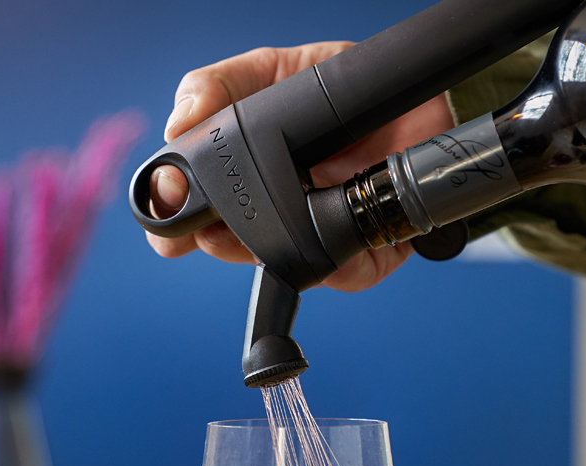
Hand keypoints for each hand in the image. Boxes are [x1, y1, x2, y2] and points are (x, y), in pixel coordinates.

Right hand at [147, 43, 453, 291]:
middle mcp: (279, 215)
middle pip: (230, 243)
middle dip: (209, 237)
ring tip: (238, 233)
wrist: (420, 105)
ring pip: (276, 262)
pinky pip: (340, 273)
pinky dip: (325, 266)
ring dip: (252, 251)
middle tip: (198, 225)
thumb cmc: (345, 98)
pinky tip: (307, 253)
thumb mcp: (273, 72)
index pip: (202, 205)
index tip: (165, 201)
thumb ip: (221, 85)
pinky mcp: (363, 259)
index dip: (174, 210)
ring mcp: (318, 240)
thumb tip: (179, 123)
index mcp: (252, 179)